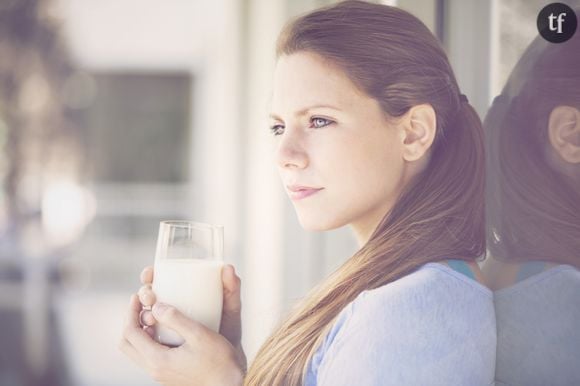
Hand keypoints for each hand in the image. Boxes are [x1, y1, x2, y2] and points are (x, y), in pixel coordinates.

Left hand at [119, 264, 245, 384]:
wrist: (230, 384)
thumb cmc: (219, 361)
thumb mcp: (199, 334)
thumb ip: (176, 319)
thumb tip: (156, 306)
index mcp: (158, 359)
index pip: (130, 333)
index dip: (131, 311)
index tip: (138, 296)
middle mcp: (154, 369)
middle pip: (126, 344)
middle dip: (130, 321)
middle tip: (142, 305)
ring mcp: (160, 374)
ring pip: (135, 351)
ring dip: (139, 331)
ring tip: (153, 315)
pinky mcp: (167, 374)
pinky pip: (147, 356)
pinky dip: (148, 340)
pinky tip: (164, 330)